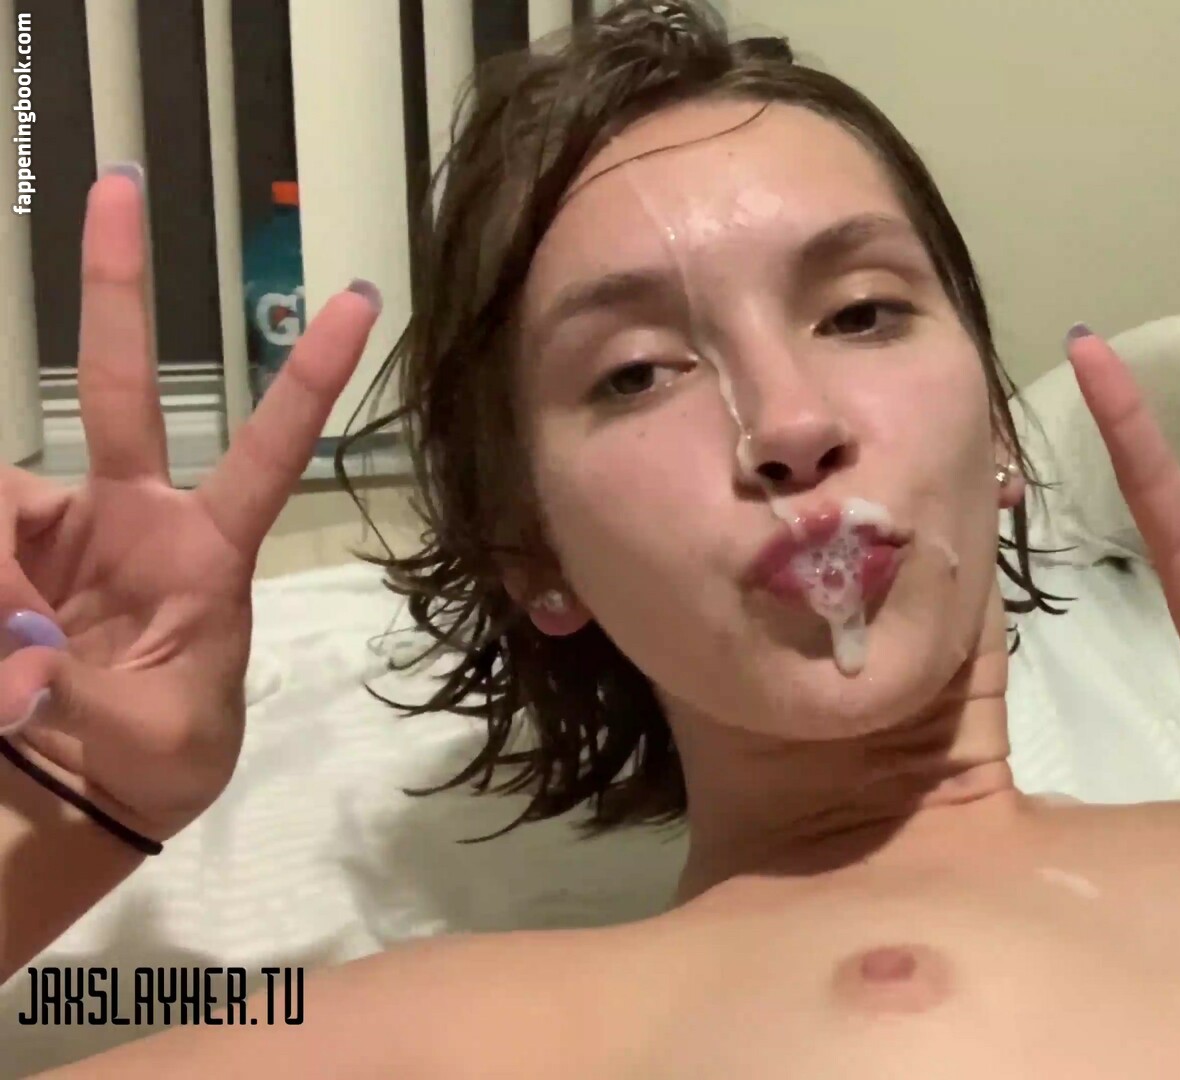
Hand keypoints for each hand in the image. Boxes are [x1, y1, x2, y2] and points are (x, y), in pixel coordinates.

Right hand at [0, 169, 379, 841]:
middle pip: (123, 385)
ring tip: (24, 651)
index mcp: (202, 554)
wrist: (83, 806)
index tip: (362, 300)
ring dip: (0, 561)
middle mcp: (126, 518)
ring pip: (5, 490)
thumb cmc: (152, 764)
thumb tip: (13, 639)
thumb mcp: (148, 734)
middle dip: (117, 286)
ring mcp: (52, 532)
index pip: (268, 449)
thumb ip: (72, 686)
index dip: (308, 379)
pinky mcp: (0, 556)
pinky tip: (7, 652)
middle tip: (118, 181)